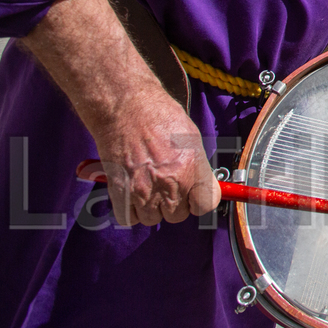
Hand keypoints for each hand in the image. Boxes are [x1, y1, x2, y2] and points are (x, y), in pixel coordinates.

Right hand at [91, 90, 221, 225]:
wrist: (125, 108)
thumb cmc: (158, 116)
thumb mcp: (191, 137)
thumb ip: (198, 166)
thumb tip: (203, 185)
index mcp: (191, 167)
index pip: (207, 204)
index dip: (201, 201)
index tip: (196, 196)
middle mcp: (170, 182)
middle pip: (178, 215)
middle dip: (175, 203)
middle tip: (167, 185)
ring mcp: (144, 190)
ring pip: (153, 219)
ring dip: (151, 208)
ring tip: (148, 185)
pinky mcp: (120, 193)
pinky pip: (129, 219)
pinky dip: (130, 210)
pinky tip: (132, 192)